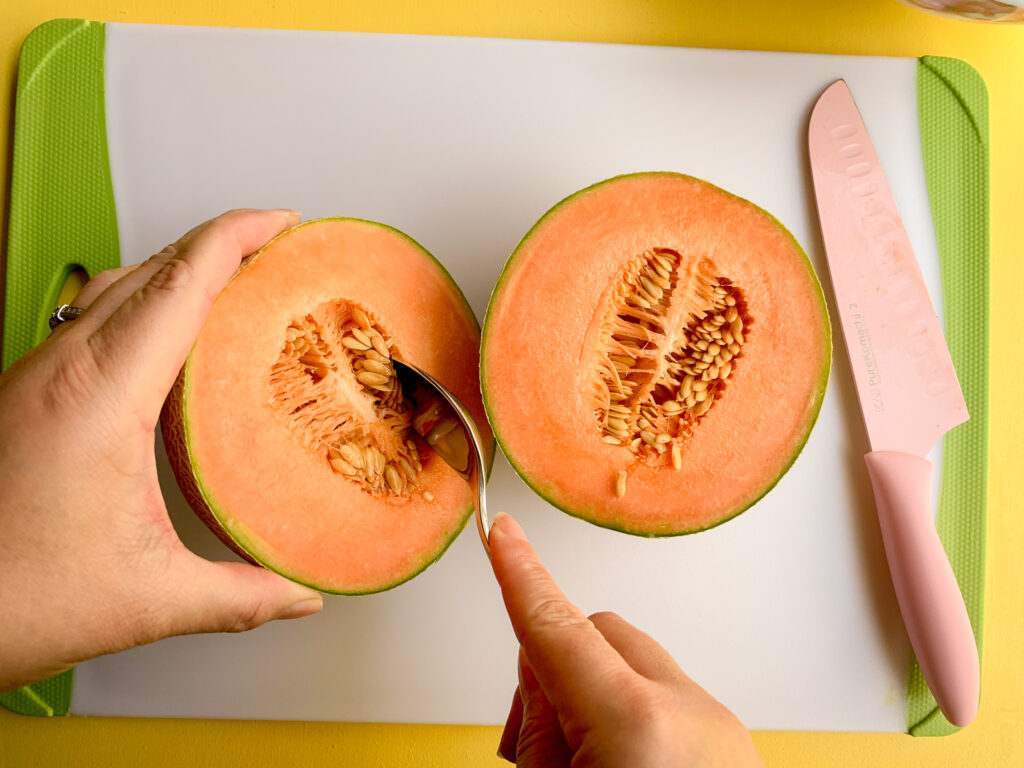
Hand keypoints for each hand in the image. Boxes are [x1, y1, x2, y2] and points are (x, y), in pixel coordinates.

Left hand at [0, 209, 322, 691]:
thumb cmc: (8, 597)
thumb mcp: (146, 598)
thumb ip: (238, 597)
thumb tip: (297, 595)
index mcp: (99, 395)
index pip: (181, 284)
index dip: (237, 238)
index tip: (281, 222)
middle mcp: (62, 370)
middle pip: (150, 268)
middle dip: (218, 241)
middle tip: (273, 244)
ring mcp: (36, 376)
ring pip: (114, 287)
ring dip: (176, 269)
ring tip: (229, 280)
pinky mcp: (24, 394)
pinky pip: (91, 319)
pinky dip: (143, 304)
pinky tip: (165, 342)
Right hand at [489, 513, 763, 766]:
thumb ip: (538, 729)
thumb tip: (541, 681)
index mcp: (636, 724)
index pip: (557, 625)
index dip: (520, 573)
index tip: (503, 533)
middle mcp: (692, 715)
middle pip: (601, 633)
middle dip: (559, 664)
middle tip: (536, 731)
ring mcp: (723, 732)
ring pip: (637, 668)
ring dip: (599, 698)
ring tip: (584, 761)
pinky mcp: (738, 750)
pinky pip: (671, 703)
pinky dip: (637, 725)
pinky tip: (624, 766)